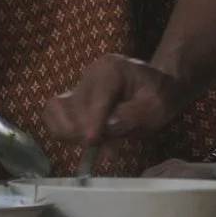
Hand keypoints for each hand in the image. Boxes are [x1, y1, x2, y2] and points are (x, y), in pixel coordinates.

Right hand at [42, 54, 183, 147]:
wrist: (159, 88)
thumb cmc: (161, 96)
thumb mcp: (156, 106)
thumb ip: (132, 116)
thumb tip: (105, 128)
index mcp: (110, 69)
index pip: (93, 97)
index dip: (91, 121)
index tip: (93, 142)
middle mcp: (89, 74)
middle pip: (69, 104)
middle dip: (79, 130)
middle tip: (96, 147)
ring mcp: (79, 86)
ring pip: (55, 110)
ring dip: (67, 132)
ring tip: (89, 143)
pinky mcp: (74, 100)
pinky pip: (55, 115)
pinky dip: (63, 131)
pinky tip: (83, 139)